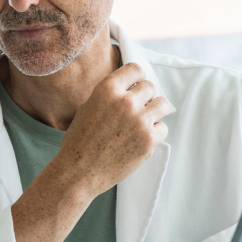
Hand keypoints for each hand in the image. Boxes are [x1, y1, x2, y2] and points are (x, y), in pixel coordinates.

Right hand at [55, 62, 170, 198]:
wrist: (79, 172)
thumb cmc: (79, 142)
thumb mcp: (88, 107)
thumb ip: (109, 96)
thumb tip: (130, 89)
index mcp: (107, 89)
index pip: (135, 69)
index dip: (137, 78)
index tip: (136, 87)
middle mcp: (125, 102)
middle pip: (150, 86)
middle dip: (145, 97)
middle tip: (136, 110)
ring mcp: (139, 121)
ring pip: (162, 104)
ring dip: (154, 111)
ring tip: (142, 122)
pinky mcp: (149, 140)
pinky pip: (163, 127)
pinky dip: (155, 133)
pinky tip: (140, 139)